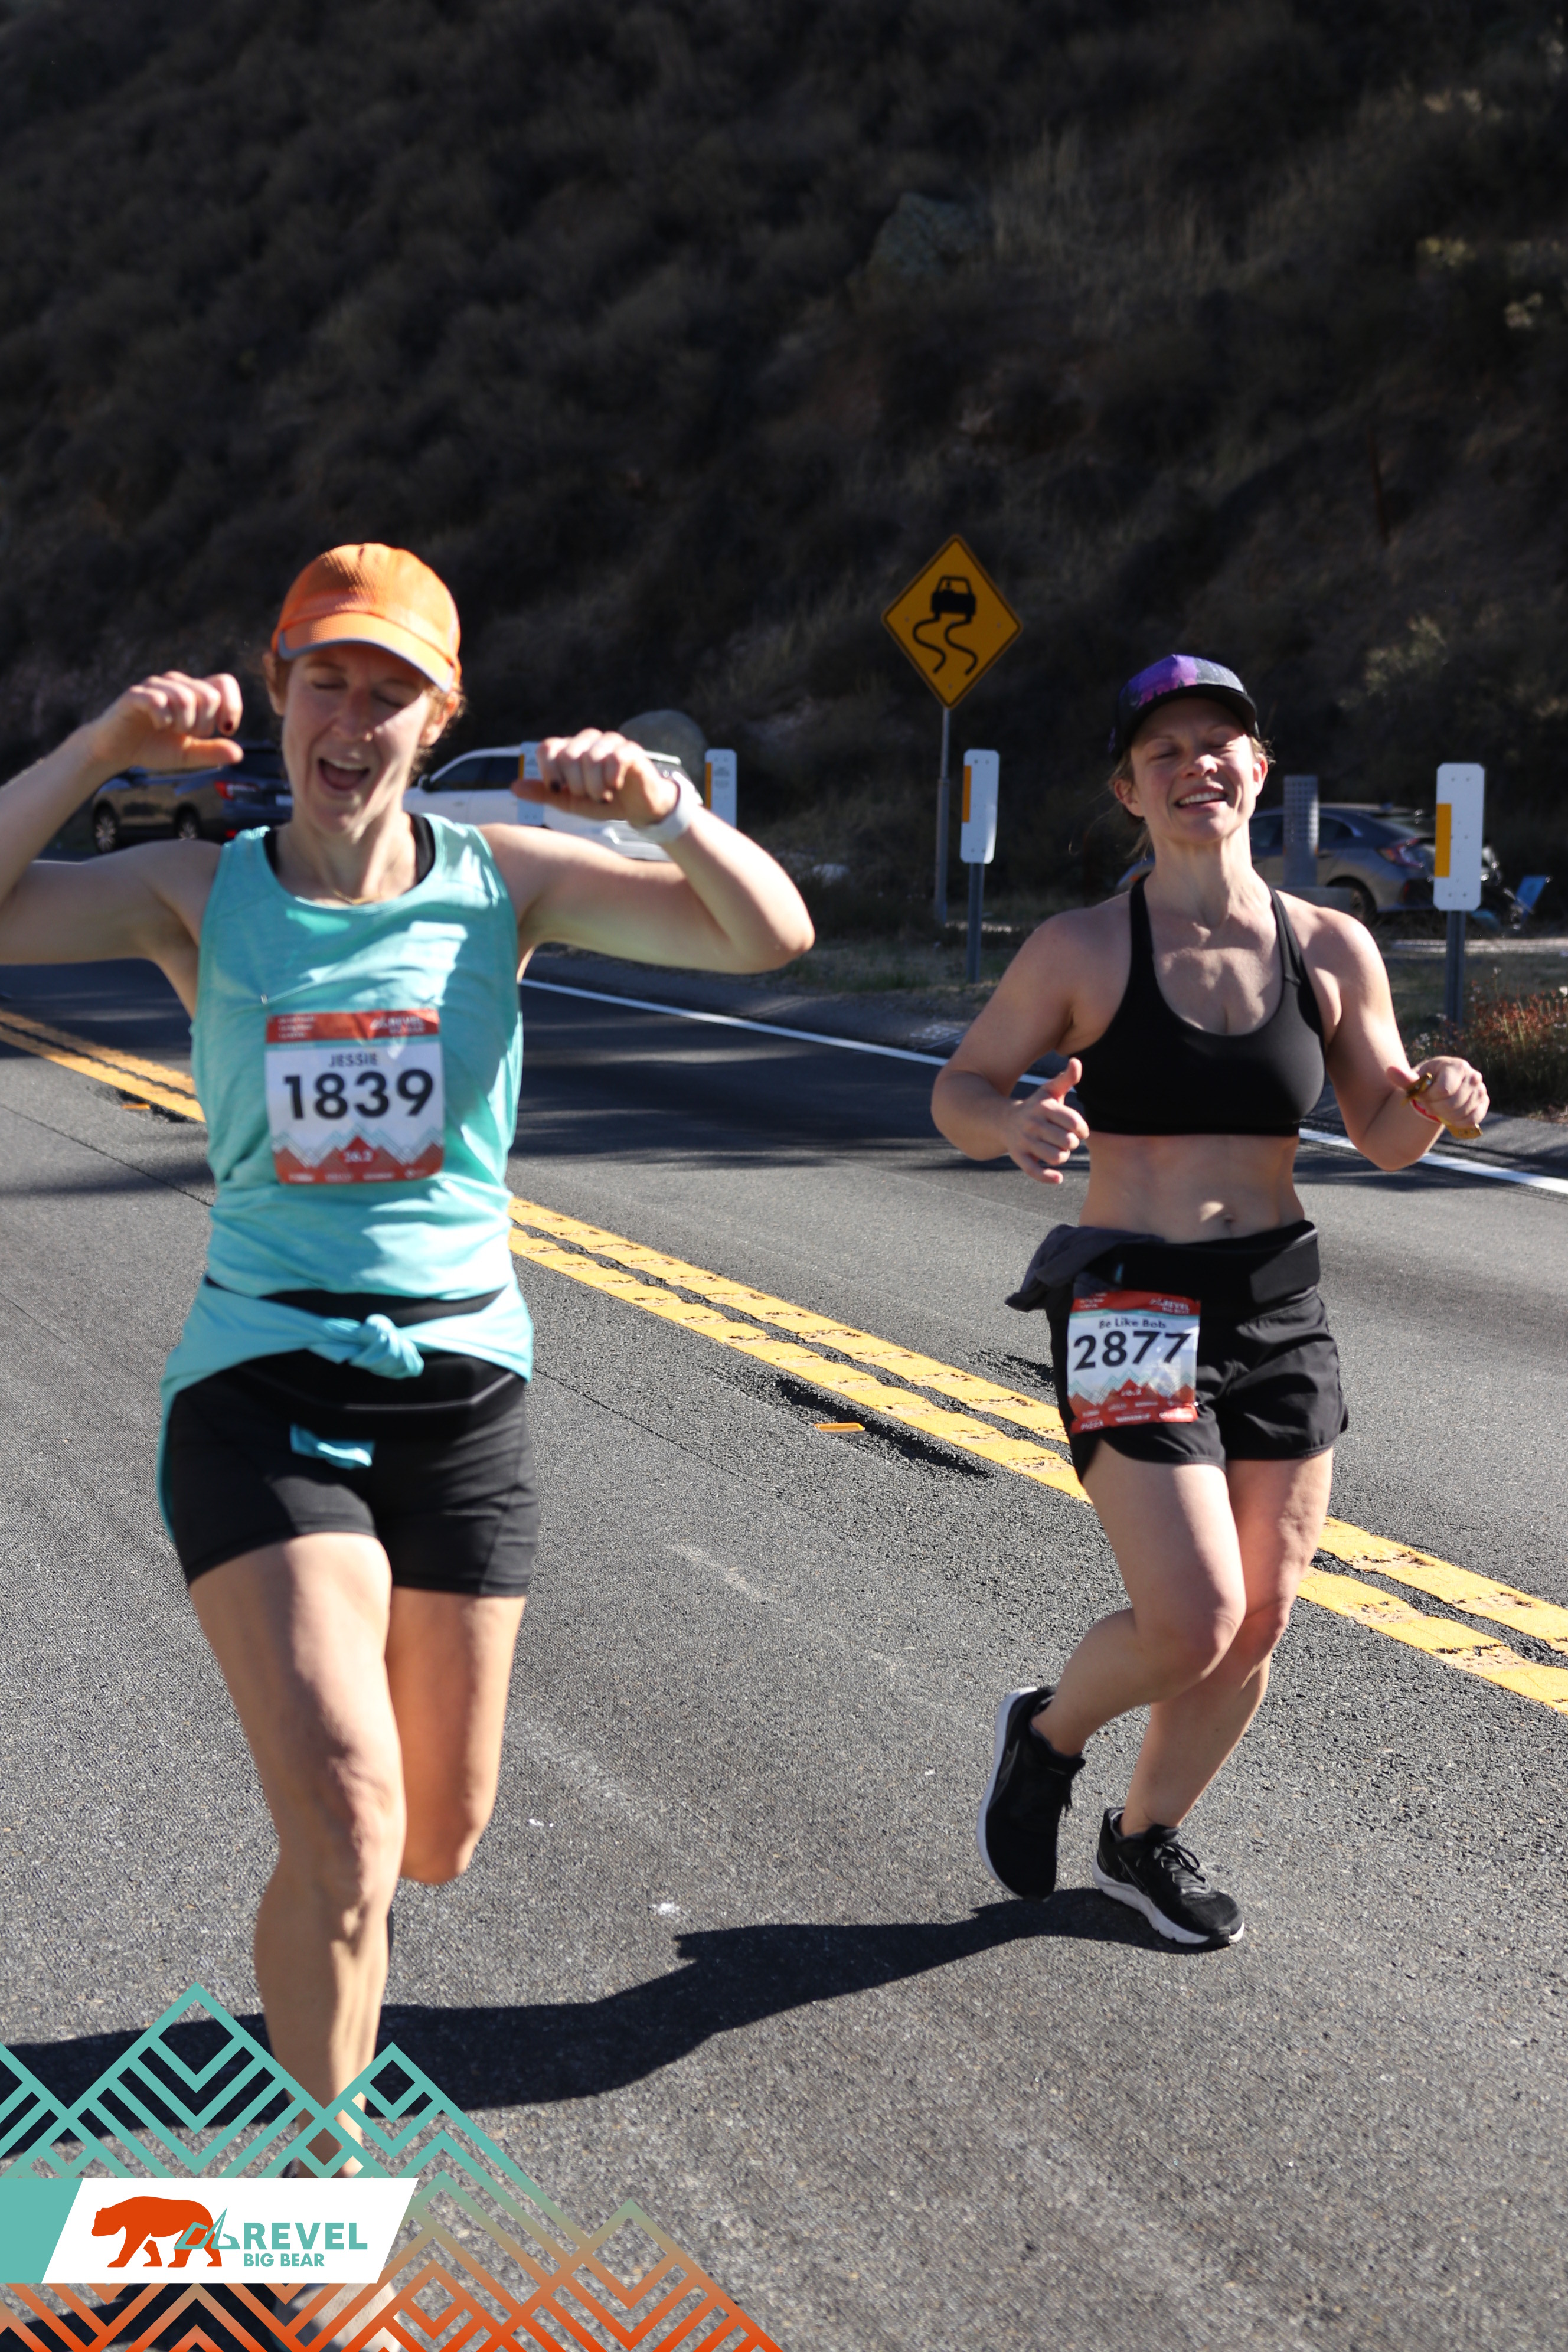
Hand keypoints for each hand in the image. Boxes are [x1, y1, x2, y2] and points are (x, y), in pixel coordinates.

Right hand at [83, 672, 243, 775]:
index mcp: (194, 693)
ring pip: (186, 698)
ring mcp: (155, 686)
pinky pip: (158, 700)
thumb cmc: (154, 747)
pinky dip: (163, 719)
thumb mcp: (188, 755)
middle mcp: (177, 684)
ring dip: (182, 724)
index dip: (232, 706)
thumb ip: (212, 752)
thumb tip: (239, 754)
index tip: (225, 729)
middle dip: (203, 724)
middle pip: (209, 696)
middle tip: (186, 734)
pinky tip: (158, 726)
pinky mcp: (135, 694)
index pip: (224, 682)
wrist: (117, 750)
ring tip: (169, 730)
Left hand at [516, 731, 679, 828]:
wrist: (639, 808)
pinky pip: (613, 759)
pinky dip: (611, 779)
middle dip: (576, 785)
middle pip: (568, 755)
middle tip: (589, 796)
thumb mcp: (570, 802)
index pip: (548, 748)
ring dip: (595, 787)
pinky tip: (616, 787)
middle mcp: (588, 740)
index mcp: (570, 749)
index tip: (559, 789)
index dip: (549, 771)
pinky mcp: (631, 750)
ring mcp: (610, 742)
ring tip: (604, 796)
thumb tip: (514, 787)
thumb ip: (544, 793)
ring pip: (590, 758)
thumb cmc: (604, 802)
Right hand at [1004, 1059, 1087, 1183]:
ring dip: (1063, 1157)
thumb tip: (1076, 1061)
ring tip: (1060, 1152)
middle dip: (1072, 1144)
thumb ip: (1066, 1079)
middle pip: (1067, 1142)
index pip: (1074, 1121)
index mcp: (1044, 1107)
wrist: (1004, 1121)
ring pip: (1056, 1157)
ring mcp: (1024, 1141)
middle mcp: (1033, 1123)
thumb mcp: (1050, 1091)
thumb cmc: (1037, 1107)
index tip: (1080, 1131)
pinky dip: (1049, 1177)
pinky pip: (1035, 1172)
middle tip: (1068, 1141)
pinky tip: (1058, 1177)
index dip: (1082, 1129)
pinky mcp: (1018, 1157)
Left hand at [1392, 1054, 1488, 1137]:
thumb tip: (1389, 1070)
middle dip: (1436, 1108)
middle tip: (1428, 1106)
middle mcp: (1473, 1076)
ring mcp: (1480, 1090)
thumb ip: (1404, 1078)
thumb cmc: (1427, 1082)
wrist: (1440, 1087)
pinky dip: (1458, 1122)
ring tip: (1437, 1110)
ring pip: (1462, 1112)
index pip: (1444, 1090)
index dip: (1429, 1098)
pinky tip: (1448, 1118)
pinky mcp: (1483, 1103)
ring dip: (1445, 1116)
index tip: (1422, 1096)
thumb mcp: (1415, 1079)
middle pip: (1453, 1103)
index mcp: (1457, 1066)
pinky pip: (1472, 1119)